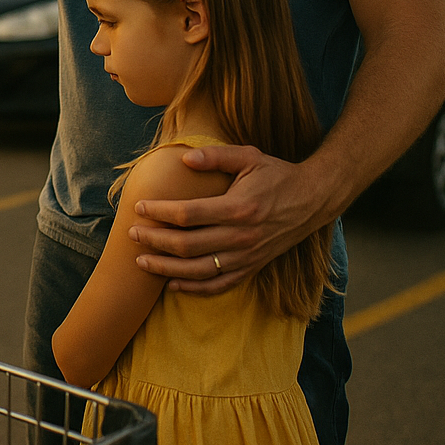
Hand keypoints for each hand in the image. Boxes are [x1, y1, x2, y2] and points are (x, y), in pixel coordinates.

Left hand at [128, 145, 328, 294]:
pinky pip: (218, 285)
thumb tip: (184, 158)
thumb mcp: (249, 156)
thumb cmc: (277, 174)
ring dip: (166, 268)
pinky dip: (193, 288)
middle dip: (154, 241)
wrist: (313, 199)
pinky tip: (171, 284)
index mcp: (238, 208)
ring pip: (198, 270)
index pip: (188, 214)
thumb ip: (215, 156)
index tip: (139, 207)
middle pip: (187, 245)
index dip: (159, 213)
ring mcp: (247, 256)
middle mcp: (242, 236)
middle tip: (131, 233)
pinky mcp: (252, 267)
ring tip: (141, 261)